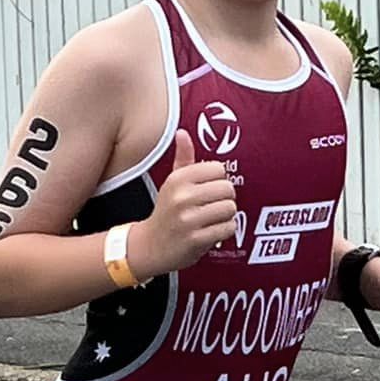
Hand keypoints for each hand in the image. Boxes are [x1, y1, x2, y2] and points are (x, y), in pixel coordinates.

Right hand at [130, 129, 236, 275]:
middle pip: (228, 189)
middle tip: (212, 206)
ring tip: (211, 219)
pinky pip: (228, 228)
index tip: (209, 189)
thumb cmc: (165, 213)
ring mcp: (189, 219)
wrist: (149, 247)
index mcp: (178, 179)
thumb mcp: (171, 183)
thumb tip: (182, 133)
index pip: (218, 169)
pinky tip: (211, 231)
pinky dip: (224, 231)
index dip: (218, 180)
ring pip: (230, 209)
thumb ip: (183, 158)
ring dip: (226, 216)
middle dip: (225, 199)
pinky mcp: (196, 239)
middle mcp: (182, 197)